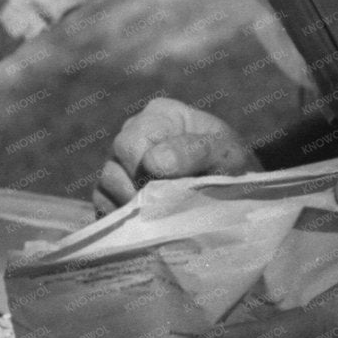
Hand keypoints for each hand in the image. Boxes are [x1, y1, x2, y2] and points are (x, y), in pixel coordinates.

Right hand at [92, 97, 258, 215]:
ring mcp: (120, 160)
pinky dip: (124, 217)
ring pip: (107, 184)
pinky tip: (149, 222)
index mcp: (160, 115)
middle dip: (142, 191)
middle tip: (169, 208)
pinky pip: (104, 202)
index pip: (133, 141)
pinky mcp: (114, 189)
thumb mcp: (226, 153)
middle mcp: (133, 133)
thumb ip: (195, 152)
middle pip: (115, 163)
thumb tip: (153, 162)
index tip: (175, 187)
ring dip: (134, 206)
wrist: (233, 188)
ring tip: (164, 216)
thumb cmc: (231, 164)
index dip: (147, 169)